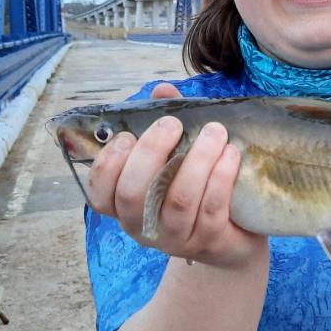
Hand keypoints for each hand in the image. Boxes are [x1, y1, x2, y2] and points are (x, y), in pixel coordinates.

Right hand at [87, 83, 266, 268]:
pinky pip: (211, 207)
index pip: (99, 194)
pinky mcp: (209, 240)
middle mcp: (144, 225)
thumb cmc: (195, 187)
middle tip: (172, 124)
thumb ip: (164, 123)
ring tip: (215, 132)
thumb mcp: (175, 155)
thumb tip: (162, 90)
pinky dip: (221, 176)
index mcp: (125, 206)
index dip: (108, 165)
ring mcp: (176, 236)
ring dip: (198, 159)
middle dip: (152, 152)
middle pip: (133, 194)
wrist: (231, 237)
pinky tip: (230, 154)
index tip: (127, 136)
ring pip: (178, 199)